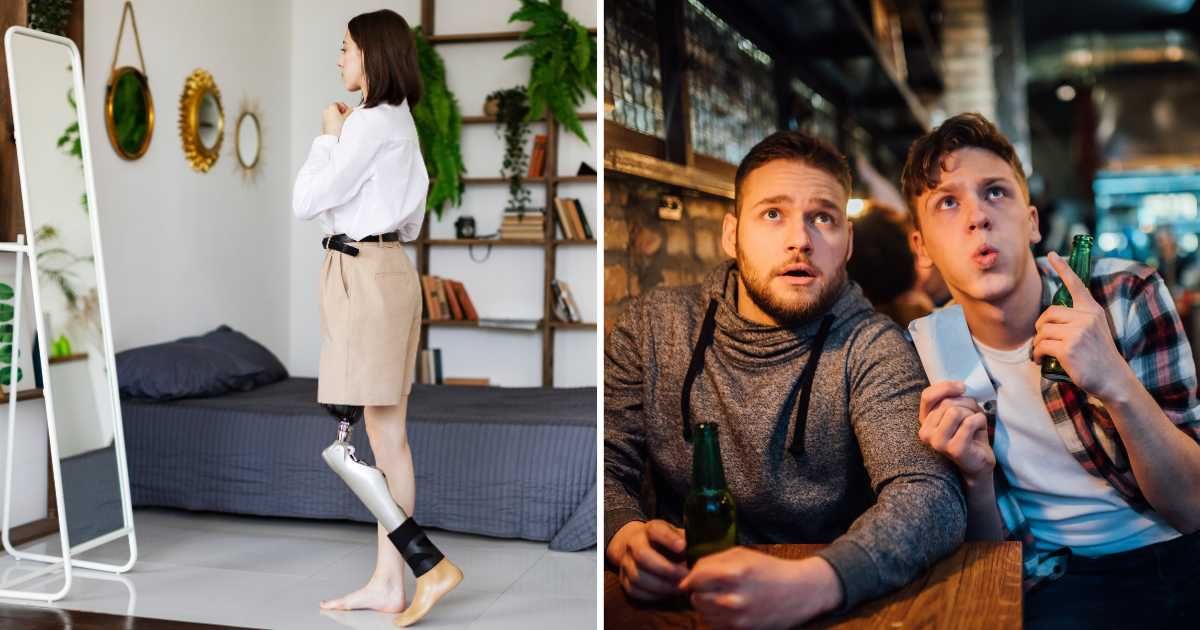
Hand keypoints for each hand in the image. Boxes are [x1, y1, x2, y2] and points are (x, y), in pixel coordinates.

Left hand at [322, 102, 350, 135]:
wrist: (332, 136)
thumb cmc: (338, 127)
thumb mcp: (347, 117)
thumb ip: (349, 111)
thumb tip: (351, 109)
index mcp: (331, 107)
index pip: (338, 103)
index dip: (344, 106)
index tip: (347, 110)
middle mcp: (326, 110)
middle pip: (335, 107)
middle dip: (341, 111)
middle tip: (346, 115)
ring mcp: (324, 116)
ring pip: (332, 113)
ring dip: (338, 115)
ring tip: (342, 121)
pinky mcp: (324, 122)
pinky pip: (330, 118)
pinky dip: (334, 119)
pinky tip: (338, 124)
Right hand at [606, 520, 687, 601]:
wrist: (637, 544)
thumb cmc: (664, 542)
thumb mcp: (675, 534)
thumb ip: (685, 540)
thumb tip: (696, 552)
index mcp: (650, 529)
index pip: (656, 530)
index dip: (669, 539)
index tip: (683, 547)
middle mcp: (633, 543)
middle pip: (642, 555)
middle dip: (665, 569)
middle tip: (685, 576)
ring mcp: (626, 562)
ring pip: (637, 577)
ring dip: (661, 586)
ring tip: (679, 588)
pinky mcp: (623, 579)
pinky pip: (635, 591)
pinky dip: (653, 595)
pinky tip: (667, 593)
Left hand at [679, 547, 842, 628]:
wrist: (800, 592)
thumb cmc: (769, 569)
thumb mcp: (741, 554)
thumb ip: (712, 561)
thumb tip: (690, 574)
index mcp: (733, 573)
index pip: (694, 579)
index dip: (690, 579)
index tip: (690, 579)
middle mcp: (734, 598)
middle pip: (696, 598)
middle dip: (698, 591)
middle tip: (708, 587)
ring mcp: (738, 617)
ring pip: (703, 614)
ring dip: (706, 605)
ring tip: (719, 597)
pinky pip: (715, 625)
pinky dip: (715, 617)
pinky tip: (726, 608)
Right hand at [918, 381, 994, 485]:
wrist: (979, 461)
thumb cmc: (969, 433)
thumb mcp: (956, 412)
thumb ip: (951, 398)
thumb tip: (960, 388)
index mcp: (924, 422)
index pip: (927, 396)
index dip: (945, 387)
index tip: (962, 387)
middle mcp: (926, 433)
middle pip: (947, 403)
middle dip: (967, 404)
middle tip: (973, 416)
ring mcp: (938, 443)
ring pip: (956, 411)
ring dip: (972, 413)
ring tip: (975, 424)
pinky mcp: (954, 449)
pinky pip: (969, 423)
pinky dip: (980, 421)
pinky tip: (980, 430)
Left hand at [1033, 251, 1128, 399]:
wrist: (1113, 379)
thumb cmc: (1099, 356)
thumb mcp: (1095, 330)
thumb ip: (1078, 319)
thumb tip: (1049, 318)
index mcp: (1093, 310)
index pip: (1077, 285)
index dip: (1063, 269)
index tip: (1052, 254)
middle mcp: (1086, 318)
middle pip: (1048, 312)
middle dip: (1040, 326)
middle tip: (1042, 339)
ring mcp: (1078, 332)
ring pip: (1042, 331)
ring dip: (1037, 344)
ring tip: (1042, 353)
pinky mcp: (1068, 348)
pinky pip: (1041, 346)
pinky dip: (1036, 354)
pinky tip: (1040, 361)